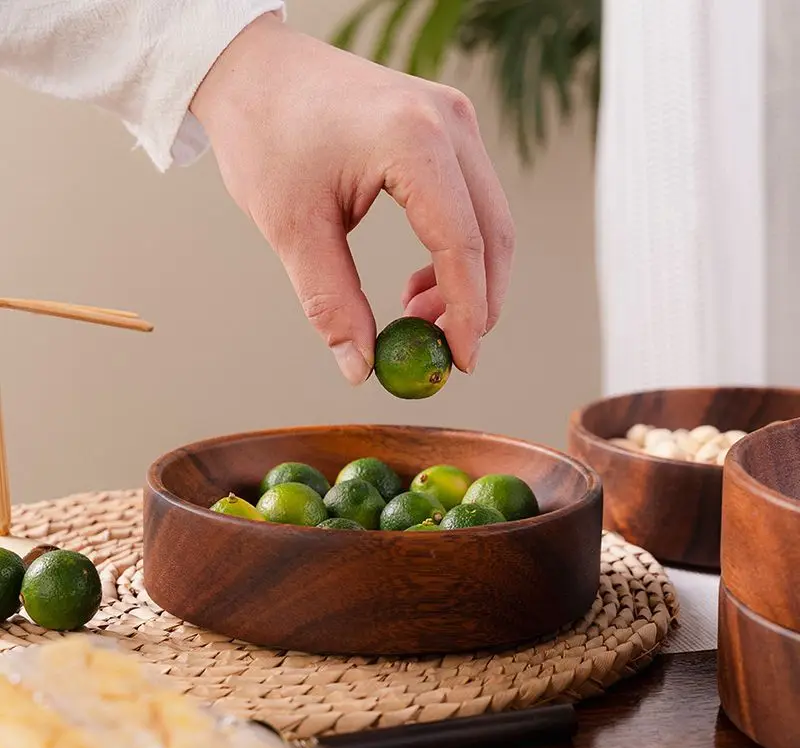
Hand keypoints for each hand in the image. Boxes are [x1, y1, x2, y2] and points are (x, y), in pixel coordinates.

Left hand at [190, 12, 514, 384]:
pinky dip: (456, 250)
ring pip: (489, 221)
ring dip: (467, 280)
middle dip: (476, 303)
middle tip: (443, 350)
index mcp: (412, 140)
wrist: (254, 68)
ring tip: (416, 314)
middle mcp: (448, 122)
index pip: (462, 244)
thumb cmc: (265, 134)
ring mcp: (454, 120)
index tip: (460, 362)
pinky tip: (419, 281)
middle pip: (492, 234)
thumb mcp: (292, 227)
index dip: (468, 314)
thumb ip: (331, 301)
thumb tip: (360, 366)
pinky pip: (471, 202)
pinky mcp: (446, 127)